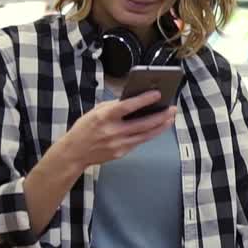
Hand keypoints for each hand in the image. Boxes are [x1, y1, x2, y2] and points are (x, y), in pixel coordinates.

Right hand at [56, 91, 175, 168]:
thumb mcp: (96, 111)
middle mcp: (113, 131)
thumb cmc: (85, 128)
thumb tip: (135, 100)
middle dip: (161, 115)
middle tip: (172, 108)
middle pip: (143, 123)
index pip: (128, 107)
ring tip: (170, 118)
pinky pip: (139, 141)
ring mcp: (118, 144)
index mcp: (104, 117)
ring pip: (146, 135)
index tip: (157, 94)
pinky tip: (157, 127)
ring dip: (161, 126)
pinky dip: (150, 134)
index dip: (144, 100)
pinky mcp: (121, 153)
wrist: (75, 152)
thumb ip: (114, 106)